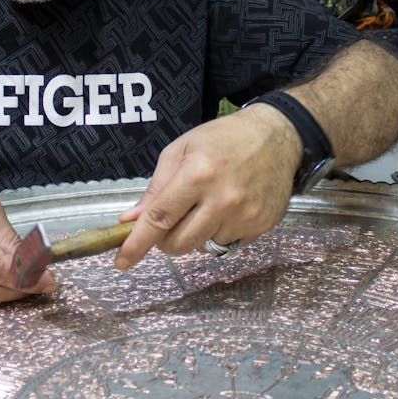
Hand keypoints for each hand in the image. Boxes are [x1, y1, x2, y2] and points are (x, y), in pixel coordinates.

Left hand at [113, 103, 301, 269]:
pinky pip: (227, 243)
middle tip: (170, 221)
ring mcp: (244, 215)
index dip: (137, 244)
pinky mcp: (260, 226)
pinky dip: (219, 231)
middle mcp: (223, 199)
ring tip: (207, 204)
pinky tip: (228, 207)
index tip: (121, 262)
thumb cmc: (223, 138)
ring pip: (203, 246)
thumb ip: (156, 187)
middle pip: (179, 242)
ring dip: (196, 233)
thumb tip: (131, 220)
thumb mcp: (182, 149)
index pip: (159, 218)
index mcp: (197, 174)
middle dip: (165, 240)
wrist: (276, 136)